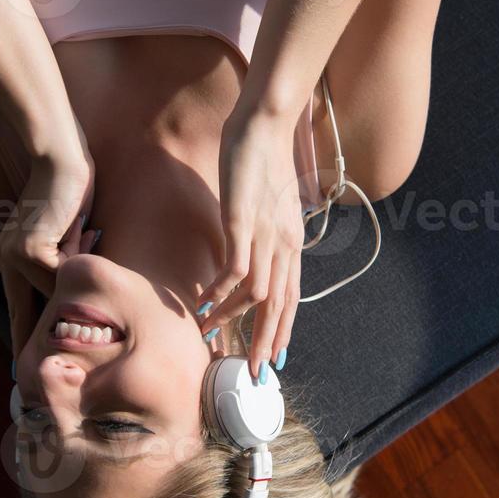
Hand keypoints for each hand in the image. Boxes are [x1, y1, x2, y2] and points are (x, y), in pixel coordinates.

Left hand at [0, 145, 98, 359]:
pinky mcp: (30, 247)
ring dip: (75, 276)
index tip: (23, 363)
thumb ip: (64, 262)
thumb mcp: (66, 235)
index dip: (21, 334)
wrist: (61, 158)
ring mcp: (14, 253)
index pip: (18, 305)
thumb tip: (74, 294)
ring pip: (53, 288)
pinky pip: (61, 273)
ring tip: (85, 252)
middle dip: (39, 333)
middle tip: (40, 364)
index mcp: (9, 255)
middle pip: (32, 304)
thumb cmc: (71, 190)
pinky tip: (83, 233)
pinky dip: (77, 262)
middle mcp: (5, 257)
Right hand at [197, 107, 304, 379]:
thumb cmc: (263, 162)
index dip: (282, 331)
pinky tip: (206, 301)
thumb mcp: (268, 206)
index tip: (273, 359)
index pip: (291, 299)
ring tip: (209, 332)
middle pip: (279, 306)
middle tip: (253, 373)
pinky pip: (236, 268)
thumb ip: (262, 234)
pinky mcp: (244, 221)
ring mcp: (266, 234)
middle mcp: (285, 245)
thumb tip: (248, 254)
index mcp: (292, 244)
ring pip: (259, 294)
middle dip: (266, 343)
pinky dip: (221, 290)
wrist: (266, 124)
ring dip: (233, 318)